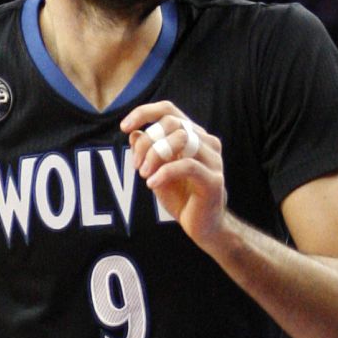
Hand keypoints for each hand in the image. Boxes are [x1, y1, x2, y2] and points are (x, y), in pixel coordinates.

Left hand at [120, 102, 227, 251]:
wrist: (204, 227)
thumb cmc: (182, 198)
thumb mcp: (156, 172)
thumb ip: (147, 152)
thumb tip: (133, 133)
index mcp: (194, 136)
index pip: (169, 110)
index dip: (145, 113)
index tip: (124, 126)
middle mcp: (207, 142)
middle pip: (172, 123)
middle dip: (147, 142)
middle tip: (136, 166)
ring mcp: (214, 160)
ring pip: (181, 139)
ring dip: (155, 155)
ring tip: (144, 175)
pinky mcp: (214, 180)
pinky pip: (187, 166)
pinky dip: (164, 172)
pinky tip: (152, 184)